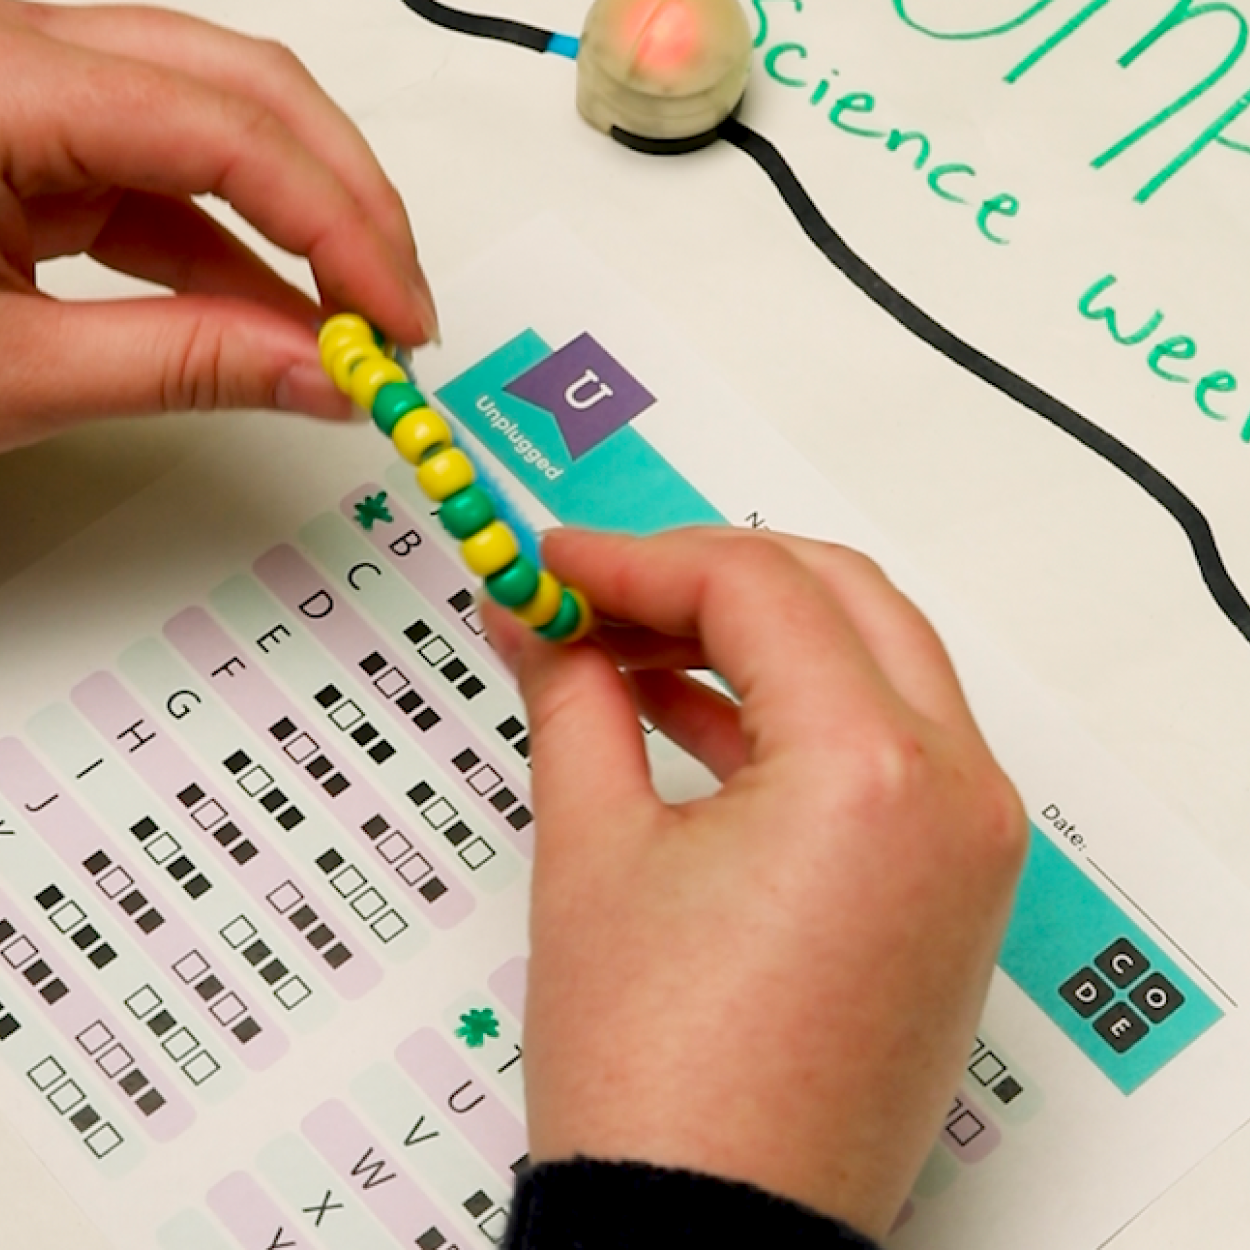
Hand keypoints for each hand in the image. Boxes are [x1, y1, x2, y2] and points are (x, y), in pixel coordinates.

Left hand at [0, 1, 436, 449]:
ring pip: (225, 125)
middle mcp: (20, 52)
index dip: (340, 226)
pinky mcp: (44, 142)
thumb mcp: (10, 370)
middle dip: (348, 206)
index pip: (226, 127)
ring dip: (307, 230)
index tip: (398, 319)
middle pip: (247, 91)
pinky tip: (287, 321)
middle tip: (403, 313)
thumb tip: (325, 378)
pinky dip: (242, 255)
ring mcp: (36, 90)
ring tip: (360, 327)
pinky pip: (177, 181)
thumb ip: (186, 367)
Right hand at [486, 528, 1026, 1241]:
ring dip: (748, 636)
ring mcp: (966, 843)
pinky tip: (688, 714)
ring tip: (625, 650)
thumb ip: (571, 698)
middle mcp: (954, 794)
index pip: (754, 588)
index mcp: (873, 773)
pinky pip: (878, 744)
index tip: (556, 565)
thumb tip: (541, 620)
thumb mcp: (592, 854)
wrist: (708, 1246)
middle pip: (834, 595)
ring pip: (868, 658)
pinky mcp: (947, 885)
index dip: (635, 559)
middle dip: (704, 576)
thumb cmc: (660, 1086)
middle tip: (598, 592)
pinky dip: (788, 710)